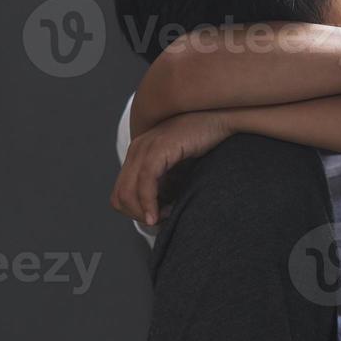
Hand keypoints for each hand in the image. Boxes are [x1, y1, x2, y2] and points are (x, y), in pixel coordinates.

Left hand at [110, 110, 229, 225]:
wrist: (220, 119)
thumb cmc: (205, 144)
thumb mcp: (181, 170)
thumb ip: (168, 187)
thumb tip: (161, 213)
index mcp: (139, 154)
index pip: (120, 193)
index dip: (136, 212)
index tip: (159, 218)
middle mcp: (136, 150)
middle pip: (119, 196)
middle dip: (138, 216)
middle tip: (161, 221)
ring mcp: (145, 148)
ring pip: (127, 193)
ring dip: (143, 212)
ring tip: (164, 217)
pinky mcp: (158, 150)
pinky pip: (145, 182)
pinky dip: (150, 203)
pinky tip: (162, 213)